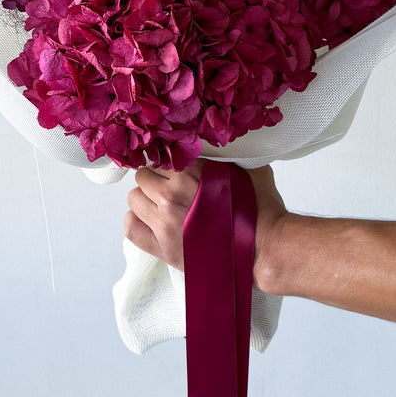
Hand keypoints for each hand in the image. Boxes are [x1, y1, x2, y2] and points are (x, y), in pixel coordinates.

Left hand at [124, 161, 288, 287]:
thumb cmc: (259, 210)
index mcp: (190, 172)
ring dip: (145, 199)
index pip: (160, 158)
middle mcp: (171, 195)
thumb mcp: (246, 169)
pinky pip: (131, 228)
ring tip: (161, 206)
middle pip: (143, 177)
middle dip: (155, 180)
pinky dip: (136, 221)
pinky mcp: (163, 248)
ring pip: (134, 199)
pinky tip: (150, 220)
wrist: (265, 249)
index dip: (168, 164)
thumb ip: (224, 156)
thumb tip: (215, 147)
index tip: (175, 171)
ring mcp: (164, 223)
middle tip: (170, 188)